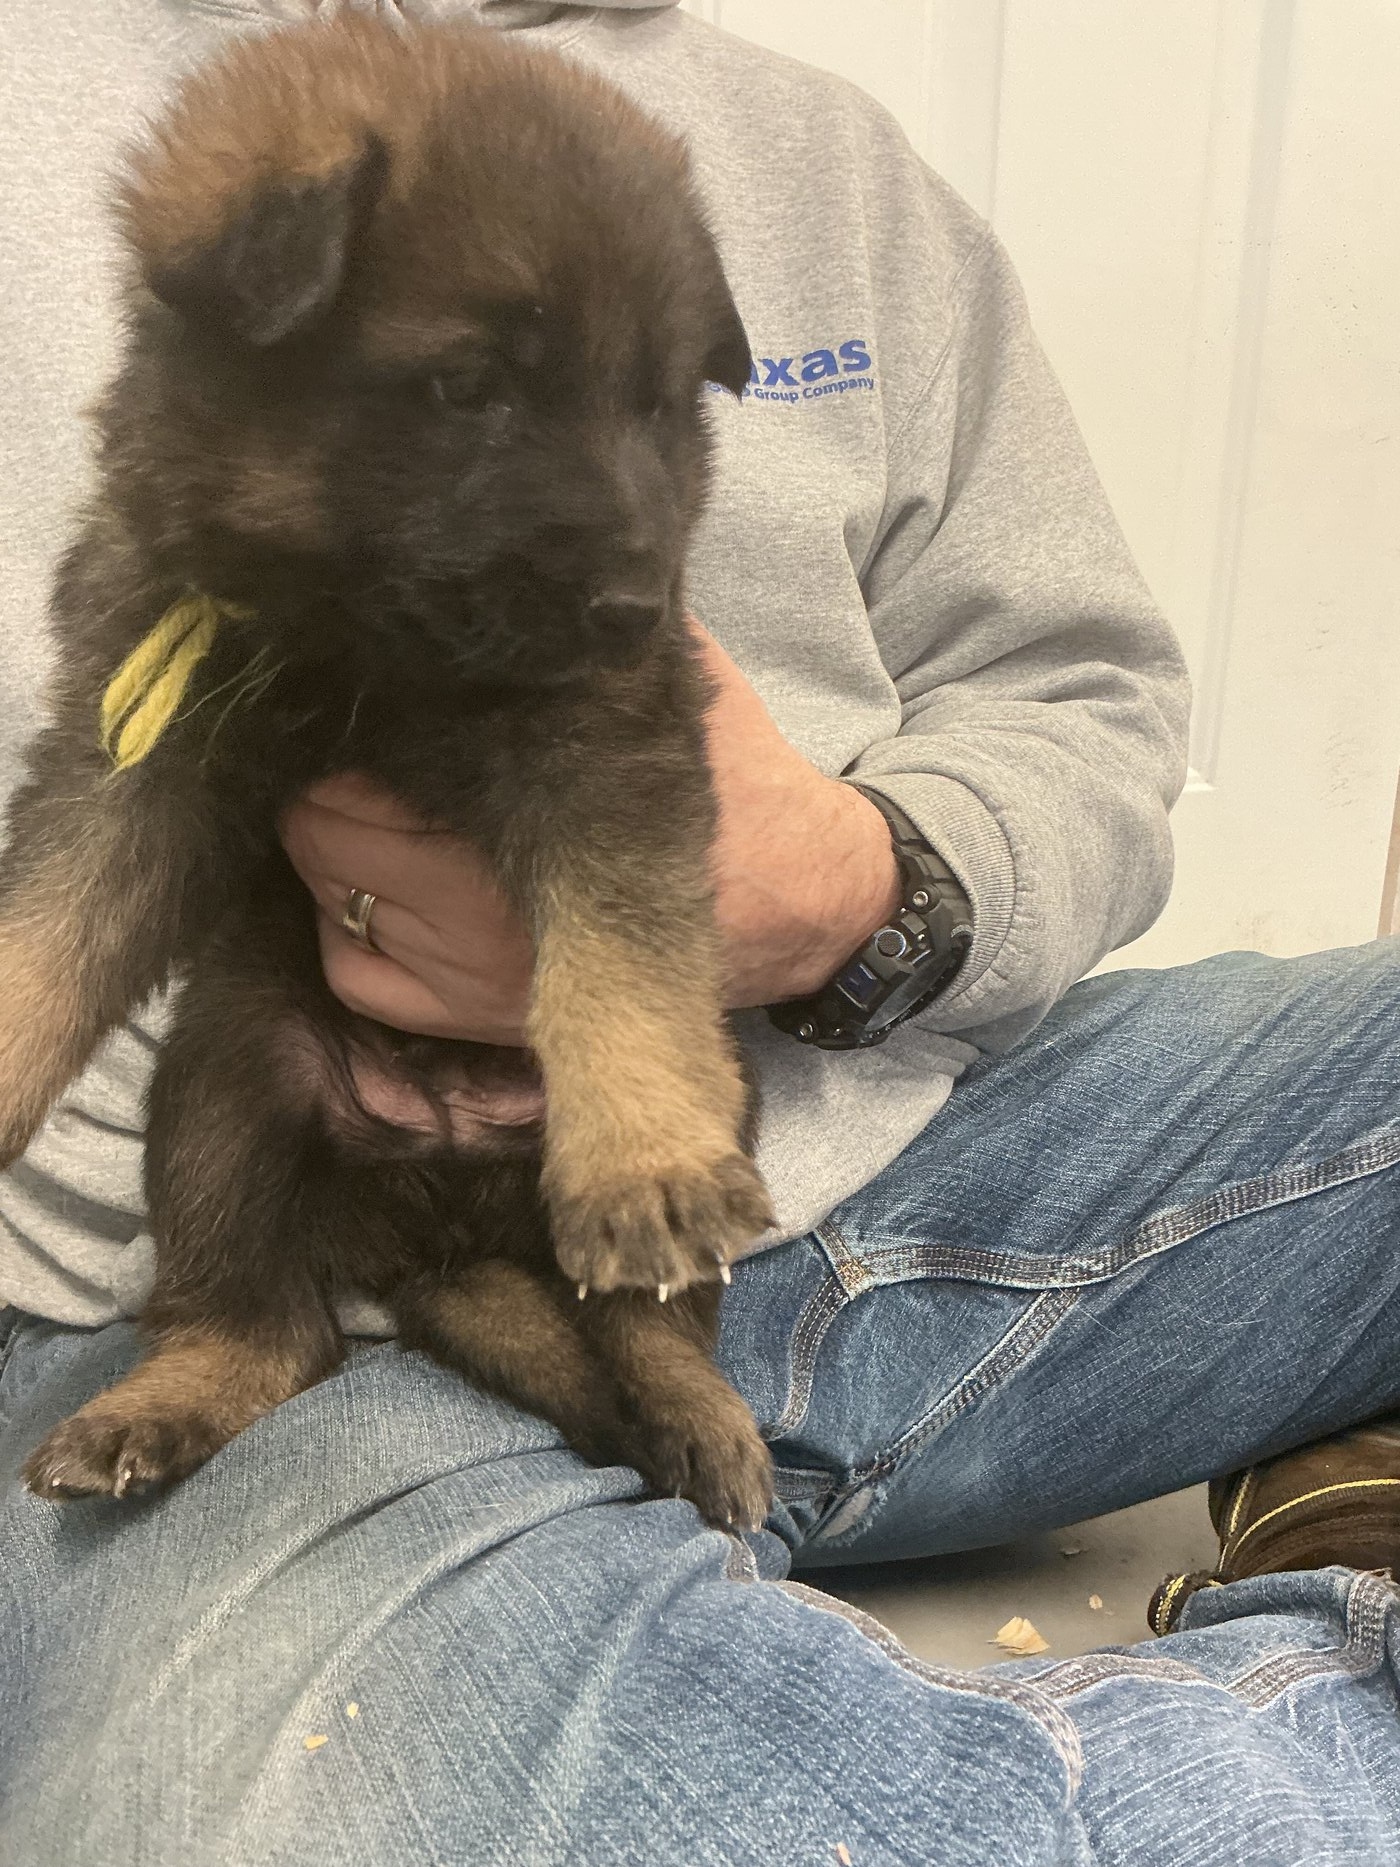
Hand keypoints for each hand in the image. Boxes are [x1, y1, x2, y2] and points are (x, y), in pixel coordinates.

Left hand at [281, 621, 899, 1042]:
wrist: (798, 899)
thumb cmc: (735, 783)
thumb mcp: (676, 678)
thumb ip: (594, 637)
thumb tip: (524, 568)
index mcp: (523, 812)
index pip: (361, 769)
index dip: (352, 726)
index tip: (372, 700)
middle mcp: (477, 908)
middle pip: (322, 832)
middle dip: (330, 785)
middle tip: (367, 756)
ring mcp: (470, 976)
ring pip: (331, 898)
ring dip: (335, 853)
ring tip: (378, 814)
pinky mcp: (476, 1019)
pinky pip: (356, 976)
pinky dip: (348, 929)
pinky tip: (379, 892)